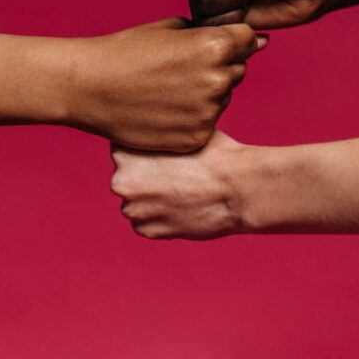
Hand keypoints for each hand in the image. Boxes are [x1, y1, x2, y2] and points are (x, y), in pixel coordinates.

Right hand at [65, 18, 263, 151]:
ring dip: (206, 92)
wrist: (90, 87)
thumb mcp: (172, 28)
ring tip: (168, 89)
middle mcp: (217, 79)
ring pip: (223, 97)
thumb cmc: (128, 51)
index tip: (206, 45)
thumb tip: (256, 40)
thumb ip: (212, 33)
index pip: (248, 40)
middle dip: (219, 66)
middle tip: (179, 68)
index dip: (229, 40)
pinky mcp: (196, 137)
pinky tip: (165, 109)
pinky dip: (192, 117)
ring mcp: (208, 112)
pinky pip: (207, 123)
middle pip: (238, 69)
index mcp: (215, 45)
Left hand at [111, 130, 249, 239]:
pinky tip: (181, 206)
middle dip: (144, 175)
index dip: (141, 149)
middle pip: (126, 176)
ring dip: (151, 198)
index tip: (159, 152)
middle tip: (174, 172)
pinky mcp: (149, 231)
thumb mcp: (183, 130)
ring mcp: (135, 209)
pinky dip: (160, 217)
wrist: (238, 189)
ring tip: (182, 190)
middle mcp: (122, 181)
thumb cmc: (216, 154)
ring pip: (135, 202)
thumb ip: (160, 134)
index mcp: (126, 152)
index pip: (121, 147)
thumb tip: (157, 128)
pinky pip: (146, 222)